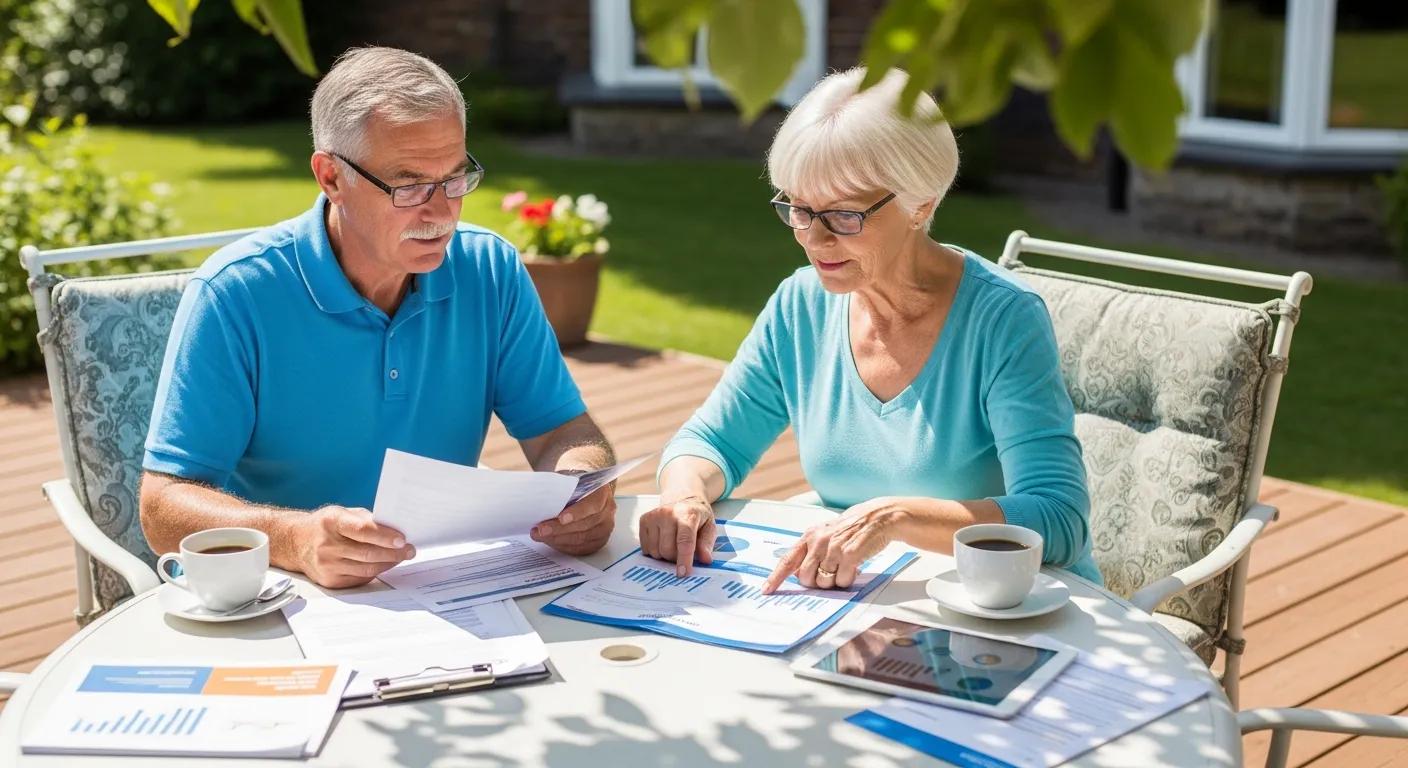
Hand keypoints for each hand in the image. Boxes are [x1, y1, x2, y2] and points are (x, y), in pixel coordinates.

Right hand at [294, 506, 415, 588]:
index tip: (403, 539)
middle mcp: (327, 545)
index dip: (385, 536)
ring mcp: (327, 565)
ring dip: (388, 563)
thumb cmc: (327, 525)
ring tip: (401, 557)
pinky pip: (360, 579)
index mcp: (332, 522)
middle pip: (367, 553)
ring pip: (366, 569)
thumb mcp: (343, 513)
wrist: (296, 542)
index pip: (363, 531)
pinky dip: (376, 572)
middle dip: (393, 553)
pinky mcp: (329, 580)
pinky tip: (385, 564)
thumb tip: (395, 530)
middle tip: (409, 550)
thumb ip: (366, 520)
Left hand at [531, 483, 616, 555]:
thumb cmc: (573, 483)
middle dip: (560, 529)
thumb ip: (560, 486)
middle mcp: (608, 510)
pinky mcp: (598, 541)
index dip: (578, 513)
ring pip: (582, 539)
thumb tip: (542, 498)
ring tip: (539, 535)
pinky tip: (549, 541)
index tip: (561, 518)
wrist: (581, 489)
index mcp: (602, 491)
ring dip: (558, 539)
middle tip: (541, 530)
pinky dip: (563, 546)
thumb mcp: (567, 477)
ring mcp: (604, 527)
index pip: (593, 504)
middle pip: (586, 524)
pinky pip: (580, 548)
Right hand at [638, 495, 715, 576]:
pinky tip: (662, 541)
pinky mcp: (644, 519)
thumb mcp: (709, 527)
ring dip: (664, 555)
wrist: (684, 498)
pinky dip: (654, 550)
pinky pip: (645, 547)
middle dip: (674, 558)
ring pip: (655, 550)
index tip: (683, 573)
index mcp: (688, 514)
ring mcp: (654, 516)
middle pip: (667, 549)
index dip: (684, 559)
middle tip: (681, 553)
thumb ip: (707, 544)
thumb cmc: (697, 516)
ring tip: (672, 545)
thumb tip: (705, 560)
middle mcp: (668, 513)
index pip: (685, 540)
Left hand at [762, 497, 904, 592]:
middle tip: (829, 572)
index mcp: (809, 536)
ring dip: (834, 582)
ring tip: (843, 567)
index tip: (766, 590)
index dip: (776, 577)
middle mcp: (818, 541)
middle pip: (806, 578)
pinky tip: (853, 567)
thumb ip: (810, 552)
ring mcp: (833, 548)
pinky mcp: (849, 555)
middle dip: (816, 582)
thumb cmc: (851, 529)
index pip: (788, 560)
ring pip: (823, 583)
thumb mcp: (825, 535)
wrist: (877, 518)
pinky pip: (842, 582)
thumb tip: (796, 574)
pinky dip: (847, 580)